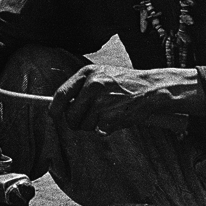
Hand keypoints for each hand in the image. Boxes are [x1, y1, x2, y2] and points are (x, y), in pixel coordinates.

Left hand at [50, 66, 201, 133]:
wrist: (151, 88)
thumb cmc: (125, 84)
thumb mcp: (101, 75)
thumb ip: (82, 88)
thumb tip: (61, 106)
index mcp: (87, 74)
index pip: (60, 94)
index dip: (55, 109)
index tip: (54, 115)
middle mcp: (92, 86)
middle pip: (70, 116)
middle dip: (77, 122)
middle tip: (90, 119)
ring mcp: (101, 102)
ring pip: (85, 126)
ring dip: (94, 126)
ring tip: (108, 113)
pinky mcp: (111, 117)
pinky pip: (99, 131)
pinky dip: (106, 130)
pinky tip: (117, 118)